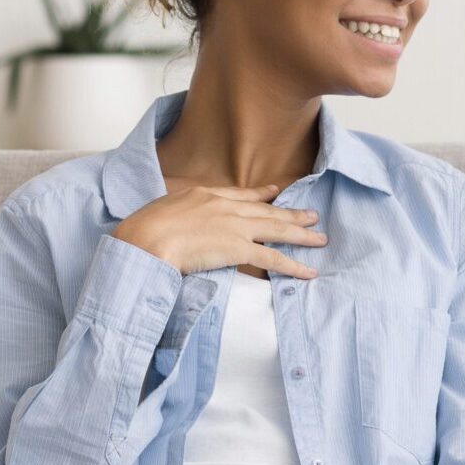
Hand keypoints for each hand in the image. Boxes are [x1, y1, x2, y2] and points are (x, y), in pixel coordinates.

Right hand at [113, 184, 325, 278]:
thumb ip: (181, 212)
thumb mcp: (163, 209)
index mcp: (206, 195)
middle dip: (292, 213)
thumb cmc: (143, 230)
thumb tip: (181, 221)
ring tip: (320, 239)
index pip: (241, 195)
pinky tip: (309, 272)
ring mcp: (235, 227)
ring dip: (302, 235)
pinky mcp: (238, 248)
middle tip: (312, 215)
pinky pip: (273, 258)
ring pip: (277, 230)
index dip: (261, 195)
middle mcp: (226, 207)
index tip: (275, 192)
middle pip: (267, 210)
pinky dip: (294, 266)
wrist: (146, 239)